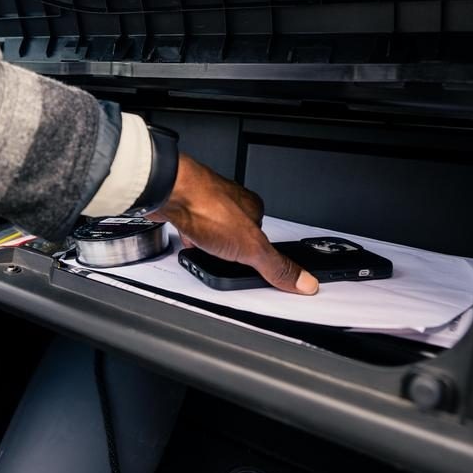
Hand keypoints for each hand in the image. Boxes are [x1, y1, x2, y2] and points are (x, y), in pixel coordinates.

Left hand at [149, 154, 318, 294]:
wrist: (167, 191)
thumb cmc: (206, 206)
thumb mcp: (250, 247)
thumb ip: (276, 266)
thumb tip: (304, 281)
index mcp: (253, 207)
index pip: (264, 236)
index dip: (259, 255)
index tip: (256, 268)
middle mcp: (230, 201)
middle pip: (236, 231)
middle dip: (230, 249)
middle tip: (226, 264)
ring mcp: (205, 202)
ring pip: (212, 227)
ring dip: (209, 242)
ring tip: (206, 255)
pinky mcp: (183, 205)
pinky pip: (190, 224)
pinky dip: (190, 235)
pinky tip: (189, 242)